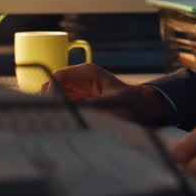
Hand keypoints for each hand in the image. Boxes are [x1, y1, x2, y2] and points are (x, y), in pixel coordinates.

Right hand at [43, 63, 173, 124]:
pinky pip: (65, 105)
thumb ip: (90, 105)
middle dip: (51, 100)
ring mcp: (80, 90)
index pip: (58, 76)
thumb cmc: (133, 104)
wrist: (146, 109)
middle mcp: (81, 79)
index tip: (49, 106)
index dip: (50, 90)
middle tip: (53, 117)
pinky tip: (66, 123)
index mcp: (88, 72)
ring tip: (58, 122)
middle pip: (54, 86)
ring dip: (56, 107)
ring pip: (57, 97)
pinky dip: (63, 112)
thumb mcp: (112, 105)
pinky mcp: (82, 101)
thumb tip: (70, 109)